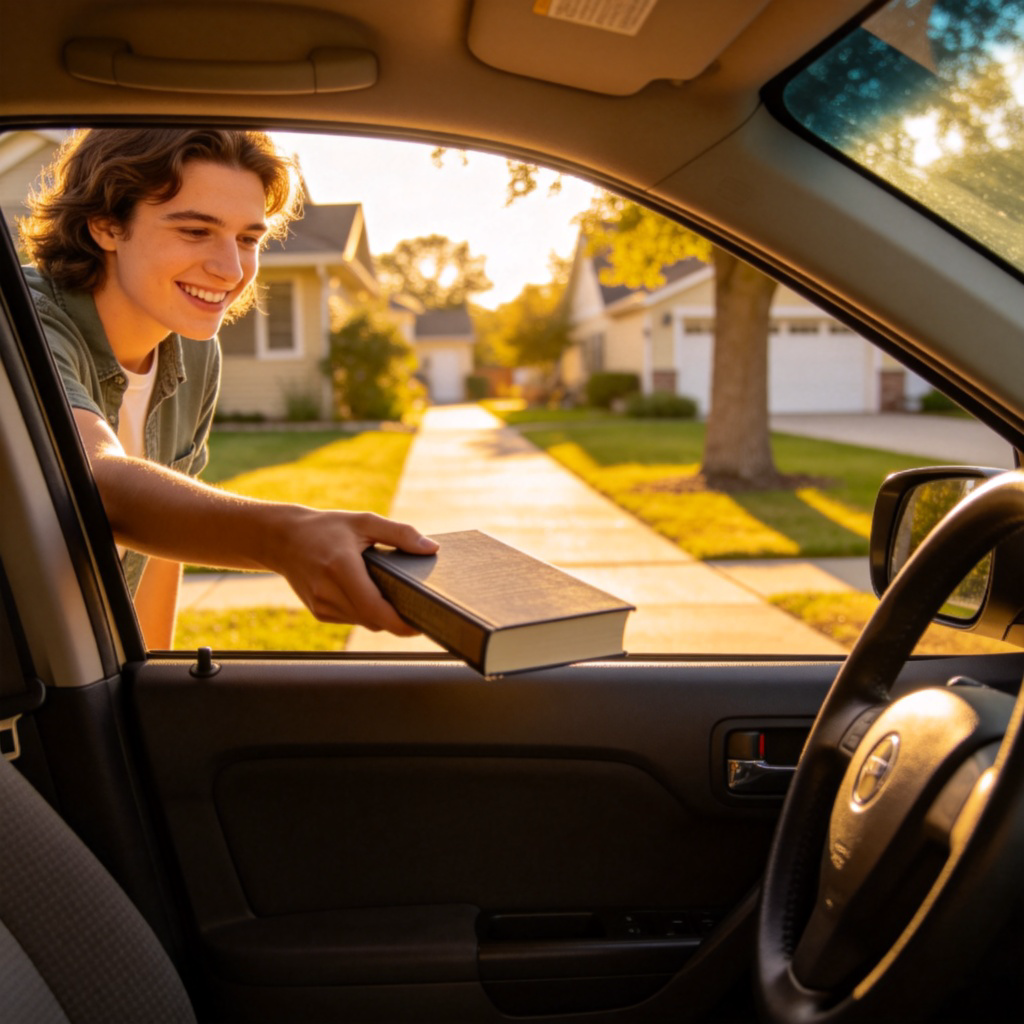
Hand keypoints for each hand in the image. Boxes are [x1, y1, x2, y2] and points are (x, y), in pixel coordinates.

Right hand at [269, 509, 437, 634]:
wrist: (283, 539)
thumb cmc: (327, 527)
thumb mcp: (364, 522)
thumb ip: (400, 534)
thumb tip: (432, 548)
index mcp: (341, 568)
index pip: (374, 609)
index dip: (400, 623)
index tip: (420, 625)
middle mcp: (328, 591)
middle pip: (373, 620)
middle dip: (396, 618)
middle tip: (417, 607)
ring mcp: (321, 605)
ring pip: (363, 622)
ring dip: (380, 614)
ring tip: (391, 594)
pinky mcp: (319, 612)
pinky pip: (352, 619)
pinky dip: (364, 611)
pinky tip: (366, 592)